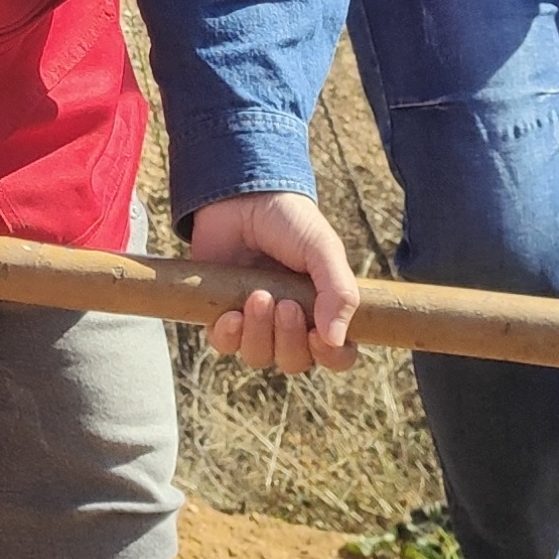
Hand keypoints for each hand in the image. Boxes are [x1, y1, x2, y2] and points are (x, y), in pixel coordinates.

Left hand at [187, 189, 361, 372]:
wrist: (241, 197)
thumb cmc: (289, 221)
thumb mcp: (322, 249)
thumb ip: (338, 291)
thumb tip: (336, 339)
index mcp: (324, 310)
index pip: (337, 355)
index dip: (331, 357)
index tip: (319, 336)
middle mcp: (290, 322)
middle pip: (294, 361)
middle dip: (289, 340)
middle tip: (285, 304)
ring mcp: (254, 321)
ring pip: (258, 356)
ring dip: (259, 334)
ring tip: (258, 296)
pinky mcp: (221, 314)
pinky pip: (225, 345)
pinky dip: (228, 334)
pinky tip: (231, 312)